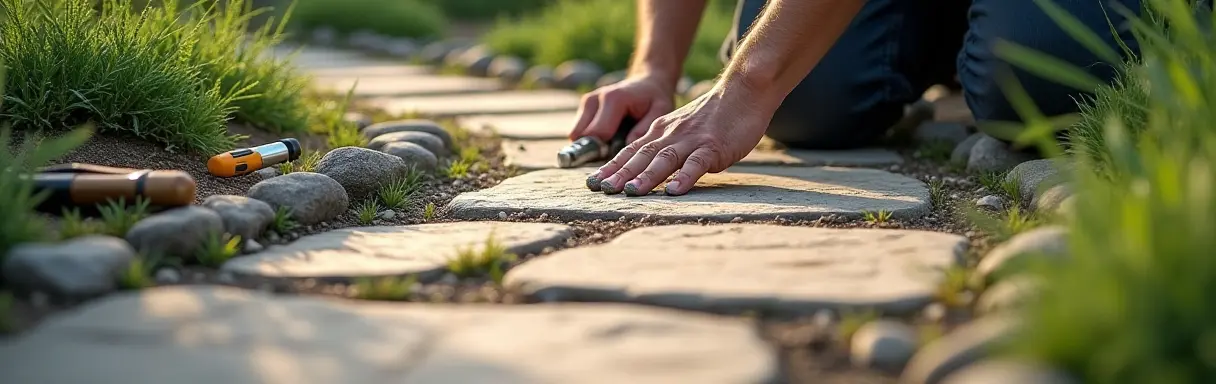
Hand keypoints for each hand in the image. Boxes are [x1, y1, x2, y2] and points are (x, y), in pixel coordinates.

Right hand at [569, 75, 675, 143]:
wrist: (646, 82)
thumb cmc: (654, 99)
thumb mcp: (659, 112)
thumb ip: (644, 129)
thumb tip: (626, 146)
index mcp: (613, 99)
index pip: (597, 133)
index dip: (604, 151)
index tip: (616, 159)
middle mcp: (595, 99)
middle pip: (582, 136)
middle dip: (595, 150)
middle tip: (614, 152)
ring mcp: (586, 102)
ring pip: (577, 135)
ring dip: (591, 145)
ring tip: (613, 142)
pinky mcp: (583, 107)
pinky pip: (579, 132)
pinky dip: (591, 139)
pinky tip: (608, 136)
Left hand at [587, 83, 773, 195]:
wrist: (743, 92)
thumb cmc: (714, 115)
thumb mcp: (682, 127)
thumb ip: (666, 144)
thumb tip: (647, 167)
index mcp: (661, 130)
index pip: (631, 150)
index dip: (612, 167)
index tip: (593, 183)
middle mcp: (672, 134)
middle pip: (641, 156)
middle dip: (620, 174)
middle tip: (602, 190)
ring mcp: (692, 140)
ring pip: (664, 159)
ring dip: (646, 176)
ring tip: (630, 192)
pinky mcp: (713, 146)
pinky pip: (697, 163)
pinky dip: (685, 177)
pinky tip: (674, 191)